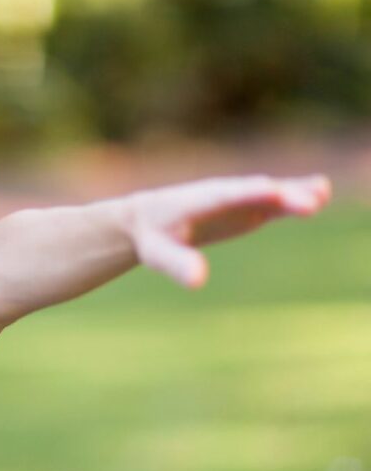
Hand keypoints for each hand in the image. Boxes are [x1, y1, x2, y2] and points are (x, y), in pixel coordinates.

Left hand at [126, 174, 331, 287]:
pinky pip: (275, 202)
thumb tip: (198, 281)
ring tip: (320, 194)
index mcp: (198, 202)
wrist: (149, 220)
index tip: (272, 190)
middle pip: (255, 194)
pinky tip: (319, 195)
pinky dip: (294, 197)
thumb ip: (177, 264)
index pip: (226, 197)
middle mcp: (224, 195)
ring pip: (271, 194)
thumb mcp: (158, 254)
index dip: (248, 193)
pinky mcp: (249, 208)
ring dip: (295, 193)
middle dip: (281, 196)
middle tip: (311, 203)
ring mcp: (239, 199)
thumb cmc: (152, 237)